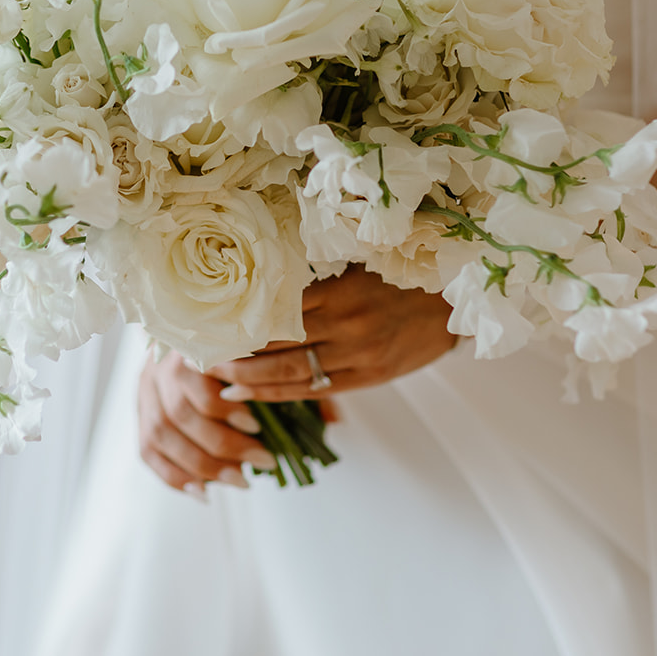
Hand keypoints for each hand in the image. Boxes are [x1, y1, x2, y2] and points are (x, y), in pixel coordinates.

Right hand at [138, 350, 278, 496]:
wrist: (176, 337)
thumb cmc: (221, 350)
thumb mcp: (234, 348)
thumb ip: (245, 372)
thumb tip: (281, 416)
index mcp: (182, 348)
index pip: (197, 382)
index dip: (225, 409)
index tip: (255, 426)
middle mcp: (158, 370)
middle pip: (181, 414)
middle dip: (224, 445)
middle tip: (261, 460)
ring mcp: (144, 394)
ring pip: (163, 436)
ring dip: (204, 466)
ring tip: (241, 480)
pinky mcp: (138, 417)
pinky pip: (148, 453)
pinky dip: (176, 477)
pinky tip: (204, 492)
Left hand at [206, 266, 458, 402]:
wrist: (457, 299)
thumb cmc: (402, 272)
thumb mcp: (361, 261)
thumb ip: (318, 275)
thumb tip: (261, 278)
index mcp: (341, 291)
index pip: (278, 310)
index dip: (241, 321)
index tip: (209, 324)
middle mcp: (348, 325)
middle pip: (279, 345)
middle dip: (236, 355)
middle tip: (199, 358)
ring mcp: (360, 355)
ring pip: (293, 373)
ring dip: (251, 380)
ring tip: (217, 382)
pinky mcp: (370, 377)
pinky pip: (316, 390)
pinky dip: (281, 394)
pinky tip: (252, 394)